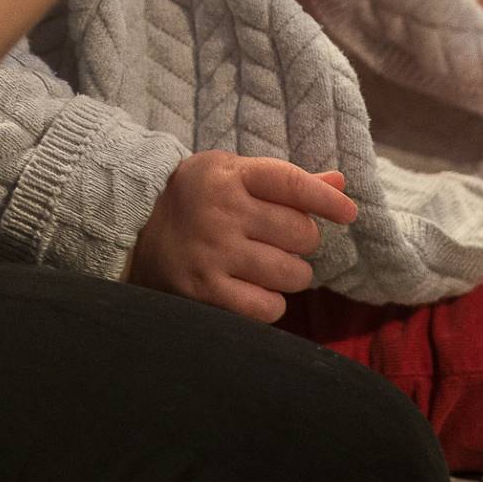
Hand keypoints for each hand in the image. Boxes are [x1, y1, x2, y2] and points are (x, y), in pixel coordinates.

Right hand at [128, 153, 356, 322]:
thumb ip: (285, 181)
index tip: (349, 213)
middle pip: (301, 234)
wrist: (133, 228)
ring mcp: (213, 254)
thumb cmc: (196, 197)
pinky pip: (268, 307)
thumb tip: (339, 182)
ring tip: (270, 266)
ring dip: (292, 274)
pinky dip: (272, 303)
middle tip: (283, 240)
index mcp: (229, 176)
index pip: (291, 183)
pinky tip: (257, 291)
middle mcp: (222, 213)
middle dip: (303, 241)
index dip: (326, 199)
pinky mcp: (206, 292)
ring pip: (292, 274)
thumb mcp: (232, 174)